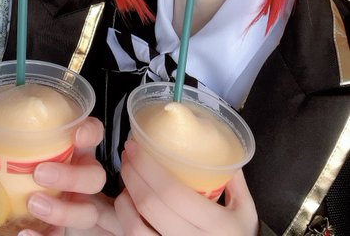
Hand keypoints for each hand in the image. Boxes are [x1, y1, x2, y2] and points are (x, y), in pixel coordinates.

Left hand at [21, 117, 106, 234]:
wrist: (18, 196)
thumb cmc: (23, 160)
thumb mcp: (23, 140)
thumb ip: (15, 127)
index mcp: (76, 149)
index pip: (94, 134)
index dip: (90, 133)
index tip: (76, 133)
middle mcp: (82, 176)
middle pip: (95, 177)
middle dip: (71, 176)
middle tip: (40, 172)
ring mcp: (77, 204)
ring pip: (86, 212)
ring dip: (62, 210)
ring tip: (33, 203)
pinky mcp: (64, 228)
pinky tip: (25, 233)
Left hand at [115, 139, 257, 235]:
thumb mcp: (246, 210)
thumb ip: (234, 179)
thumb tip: (219, 144)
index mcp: (215, 224)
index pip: (172, 191)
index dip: (147, 166)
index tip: (135, 147)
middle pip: (149, 205)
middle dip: (132, 174)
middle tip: (128, 156)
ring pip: (134, 228)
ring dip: (124, 199)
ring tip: (127, 182)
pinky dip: (125, 220)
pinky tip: (129, 206)